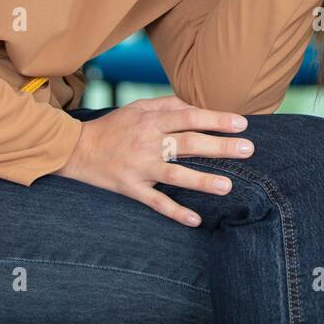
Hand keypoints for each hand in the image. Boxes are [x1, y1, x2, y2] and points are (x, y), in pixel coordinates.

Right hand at [55, 94, 256, 227]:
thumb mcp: (139, 107)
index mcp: (152, 121)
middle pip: (188, 143)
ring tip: (227, 186)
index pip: (189, 117)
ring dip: (201, 181)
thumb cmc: (114, 126)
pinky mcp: (131, 188)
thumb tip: (198, 103)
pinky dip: (174, 211)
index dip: (216, 120)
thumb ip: (168, 104)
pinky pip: (155, 201)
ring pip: (174, 174)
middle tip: (248, 149)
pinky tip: (195, 220)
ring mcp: (140, 167)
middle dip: (219, 146)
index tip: (241, 123)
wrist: (75, 149)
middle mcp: (148, 142)